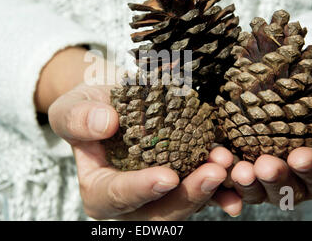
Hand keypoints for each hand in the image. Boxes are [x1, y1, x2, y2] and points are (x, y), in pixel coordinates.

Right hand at [48, 83, 239, 219]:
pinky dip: (223, 187)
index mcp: (99, 190)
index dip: (141, 189)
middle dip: (188, 195)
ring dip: (211, 188)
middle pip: (160, 210)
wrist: (113, 102)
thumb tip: (104, 124)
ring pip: (186, 203)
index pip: (117, 196)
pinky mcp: (181, 182)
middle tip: (213, 171)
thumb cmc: (88, 107)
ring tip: (228, 163)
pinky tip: (239, 175)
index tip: (167, 176)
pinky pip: (204, 191)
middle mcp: (131, 201)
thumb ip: (79, 118)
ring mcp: (159, 194)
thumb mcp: (71, 107)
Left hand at [210, 68, 311, 205]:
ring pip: (256, 190)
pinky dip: (221, 179)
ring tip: (239, 169)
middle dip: (276, 178)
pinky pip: (227, 181)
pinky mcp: (236, 168)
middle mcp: (293, 177)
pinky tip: (214, 168)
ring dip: (247, 183)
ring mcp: (263, 177)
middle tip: (265, 166)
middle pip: (287, 189)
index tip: (301, 156)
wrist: (282, 90)